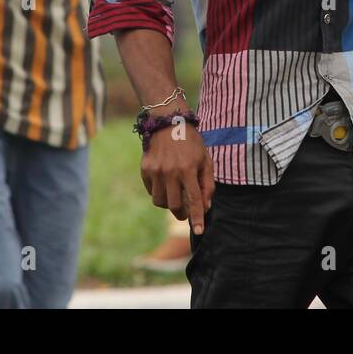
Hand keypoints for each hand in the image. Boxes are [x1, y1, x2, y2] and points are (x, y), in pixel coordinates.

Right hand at [140, 114, 214, 233]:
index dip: (197, 218)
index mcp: (188, 169)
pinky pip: (151, 191)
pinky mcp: (145, 169)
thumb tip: (206, 207)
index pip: (194, 200)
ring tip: (174, 194)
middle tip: (184, 212)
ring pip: (160, 201)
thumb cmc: (191, 142)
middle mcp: (171, 171)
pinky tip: (164, 182)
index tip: (200, 231)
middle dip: (181, 213)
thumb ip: (207, 184)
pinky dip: (158, 192)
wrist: (168, 122)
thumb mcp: (205, 160)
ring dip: (168, 203)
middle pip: (173, 205)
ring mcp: (156, 171)